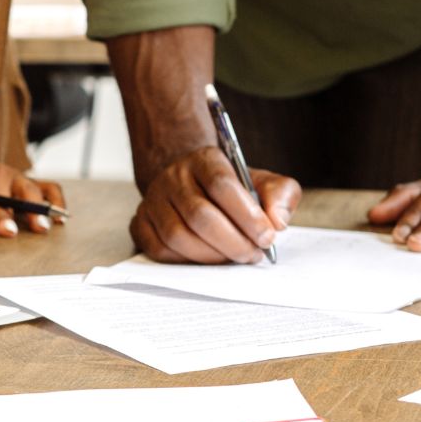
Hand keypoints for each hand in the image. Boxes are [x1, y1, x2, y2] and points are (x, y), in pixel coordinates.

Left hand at [0, 147, 64, 236]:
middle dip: (9, 214)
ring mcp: (15, 177)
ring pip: (31, 189)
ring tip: (42, 228)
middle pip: (7, 192)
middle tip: (10, 233)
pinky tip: (60, 218)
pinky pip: (49, 187)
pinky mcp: (27, 183)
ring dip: (38, 208)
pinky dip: (56, 201)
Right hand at [132, 147, 299, 262]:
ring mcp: (152, 201)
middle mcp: (172, 177)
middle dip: (232, 242)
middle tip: (252, 255)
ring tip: (233, 258)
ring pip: (177, 236)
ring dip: (210, 256)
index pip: (222, 186)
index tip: (267, 237)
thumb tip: (277, 221)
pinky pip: (158, 249)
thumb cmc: (232, 190)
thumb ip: (281, 195)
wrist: (191, 184)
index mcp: (204, 160)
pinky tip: (206, 259)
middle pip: (199, 215)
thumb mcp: (263, 182)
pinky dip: (185, 261)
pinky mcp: (139, 223)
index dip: (247, 216)